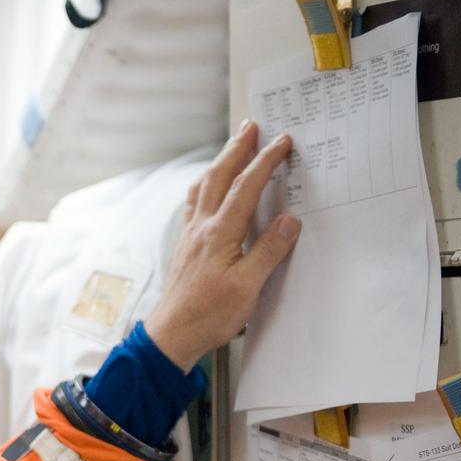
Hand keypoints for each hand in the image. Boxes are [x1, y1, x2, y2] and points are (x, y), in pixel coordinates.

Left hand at [144, 121, 300, 371]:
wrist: (172, 334)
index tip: (282, 142)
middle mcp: (201, 229)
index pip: (245, 188)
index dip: (265, 162)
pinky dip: (205, 187)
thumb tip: (288, 221)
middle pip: (219, 178)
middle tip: (251, 126)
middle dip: (236, 149)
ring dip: (219, 164)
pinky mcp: (185, 248)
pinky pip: (194, 205)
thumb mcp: (248, 287)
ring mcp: (190, 237)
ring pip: (203, 189)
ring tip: (231, 147)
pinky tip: (207, 190)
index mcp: (219, 234)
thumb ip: (268, 251)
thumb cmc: (208, 315)